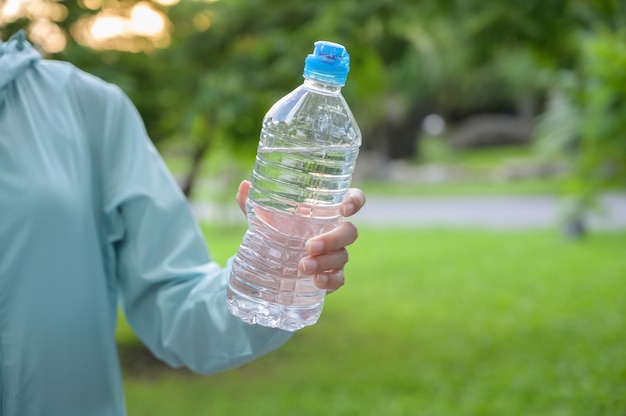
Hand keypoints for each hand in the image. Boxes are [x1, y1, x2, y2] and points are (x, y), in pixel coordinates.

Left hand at [236, 181, 365, 293]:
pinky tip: (317, 281)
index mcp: (325, 212)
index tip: (343, 209)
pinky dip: (330, 280)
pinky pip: (340, 279)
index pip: (353, 200)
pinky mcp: (332, 276)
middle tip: (309, 246)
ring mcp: (335, 255)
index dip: (355, 202)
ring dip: (325, 262)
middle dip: (333, 239)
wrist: (268, 265)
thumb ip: (253, 203)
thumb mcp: (262, 218)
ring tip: (302, 266)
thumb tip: (244, 186)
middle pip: (350, 232)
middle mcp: (334, 232)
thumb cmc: (275, 232)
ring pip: (343, 256)